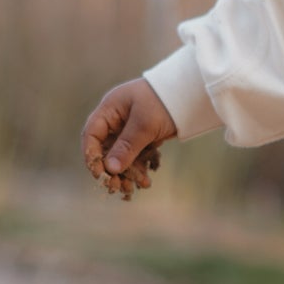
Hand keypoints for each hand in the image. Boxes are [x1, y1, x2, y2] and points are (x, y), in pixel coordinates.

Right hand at [81, 80, 177, 200]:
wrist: (192, 94)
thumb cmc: (163, 102)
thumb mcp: (144, 125)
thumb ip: (126, 146)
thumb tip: (110, 169)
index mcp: (110, 109)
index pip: (92, 134)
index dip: (92, 155)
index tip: (98, 173)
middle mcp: (117, 120)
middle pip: (105, 148)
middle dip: (110, 169)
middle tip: (115, 186)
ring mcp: (130, 129)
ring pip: (121, 155)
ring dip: (124, 172)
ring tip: (130, 189)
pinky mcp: (144, 137)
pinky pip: (136, 156)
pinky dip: (138, 169)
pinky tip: (144, 182)